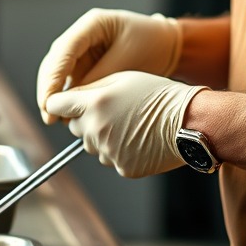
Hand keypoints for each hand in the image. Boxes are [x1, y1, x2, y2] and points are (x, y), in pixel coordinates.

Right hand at [36, 9, 180, 124]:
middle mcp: (82, 35)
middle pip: (55, 62)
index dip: (53, 77)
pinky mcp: (86, 63)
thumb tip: (75, 97)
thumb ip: (101, 76)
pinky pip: (71, 80)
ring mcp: (82, 49)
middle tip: (48, 115)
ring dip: (55, 95)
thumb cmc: (152, 45)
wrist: (168, 45)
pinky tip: (67, 114)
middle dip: (49, 89)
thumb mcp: (128, 60)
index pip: (63, 50)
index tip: (49, 101)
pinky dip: (68, 97)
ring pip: (59, 73)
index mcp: (92, 24)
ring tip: (54, 118)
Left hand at [44, 71, 206, 177]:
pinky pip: (111, 159)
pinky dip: (120, 151)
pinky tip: (138, 140)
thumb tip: (67, 98)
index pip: (55, 105)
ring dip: (103, 137)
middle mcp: (97, 129)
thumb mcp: (122, 78)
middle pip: (74, 128)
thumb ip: (90, 87)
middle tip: (111, 111)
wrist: (189, 121)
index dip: (59, 103)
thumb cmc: (158, 95)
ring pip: (92, 145)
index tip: (64, 104)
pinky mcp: (123, 167)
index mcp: (94, 103)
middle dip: (85, 120)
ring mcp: (109, 151)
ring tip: (129, 125)